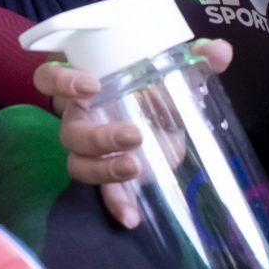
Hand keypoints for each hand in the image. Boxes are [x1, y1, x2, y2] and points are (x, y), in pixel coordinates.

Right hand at [39, 38, 232, 228]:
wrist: (164, 115)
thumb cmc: (153, 82)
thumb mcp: (174, 67)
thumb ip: (195, 58)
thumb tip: (219, 51)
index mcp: (82, 83)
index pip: (49, 77)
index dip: (61, 81)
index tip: (92, 86)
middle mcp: (78, 116)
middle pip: (68, 128)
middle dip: (97, 136)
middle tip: (133, 135)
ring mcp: (89, 148)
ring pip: (77, 162)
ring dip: (103, 168)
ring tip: (134, 167)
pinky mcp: (108, 172)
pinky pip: (103, 192)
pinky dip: (116, 203)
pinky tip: (131, 217)